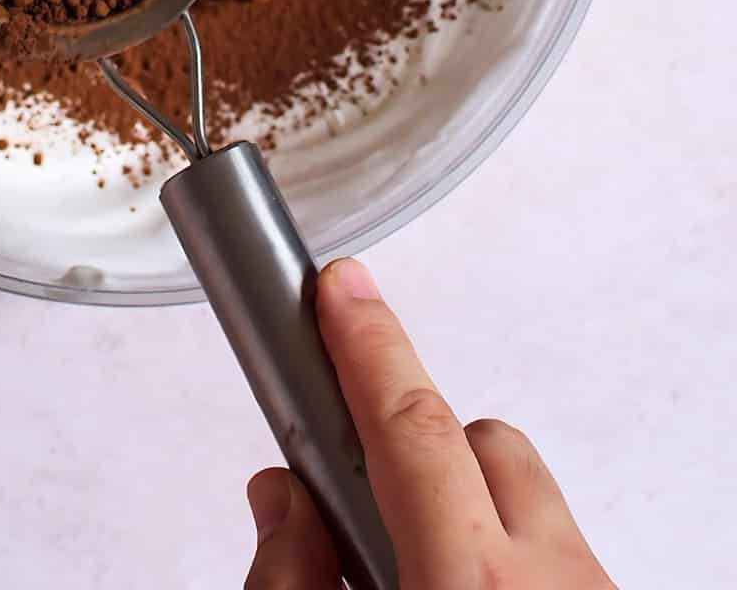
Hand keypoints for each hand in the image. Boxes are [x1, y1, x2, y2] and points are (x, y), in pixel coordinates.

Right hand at [244, 259, 614, 588]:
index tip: (342, 284)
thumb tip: (284, 498)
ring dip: (470, 515)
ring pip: (528, 500)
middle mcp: (552, 581)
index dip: (369, 346)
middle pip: (482, 444)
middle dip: (416, 450)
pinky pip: (560, 557)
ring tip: (421, 576)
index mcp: (471, 583)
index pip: (410, 427)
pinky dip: (513, 568)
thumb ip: (290, 580)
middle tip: (361, 509)